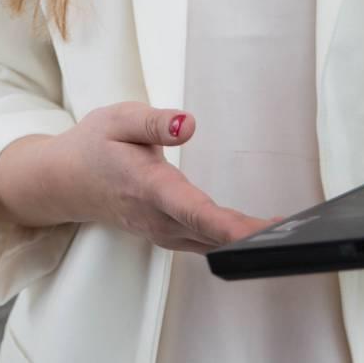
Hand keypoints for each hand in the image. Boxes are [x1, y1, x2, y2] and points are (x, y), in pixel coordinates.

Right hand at [0, 104, 271, 253]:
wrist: (64, 181)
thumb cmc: (94, 146)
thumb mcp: (116, 119)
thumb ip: (153, 122)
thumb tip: (187, 125)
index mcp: (148, 187)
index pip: (193, 210)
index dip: (229, 225)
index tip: (261, 232)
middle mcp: (158, 218)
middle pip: (212, 234)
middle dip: (254, 235)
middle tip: (298, 230)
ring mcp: (163, 232)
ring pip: (212, 243)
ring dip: (249, 241)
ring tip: (291, 231)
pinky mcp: (169, 235)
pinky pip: (206, 243)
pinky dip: (234, 242)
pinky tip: (260, 234)